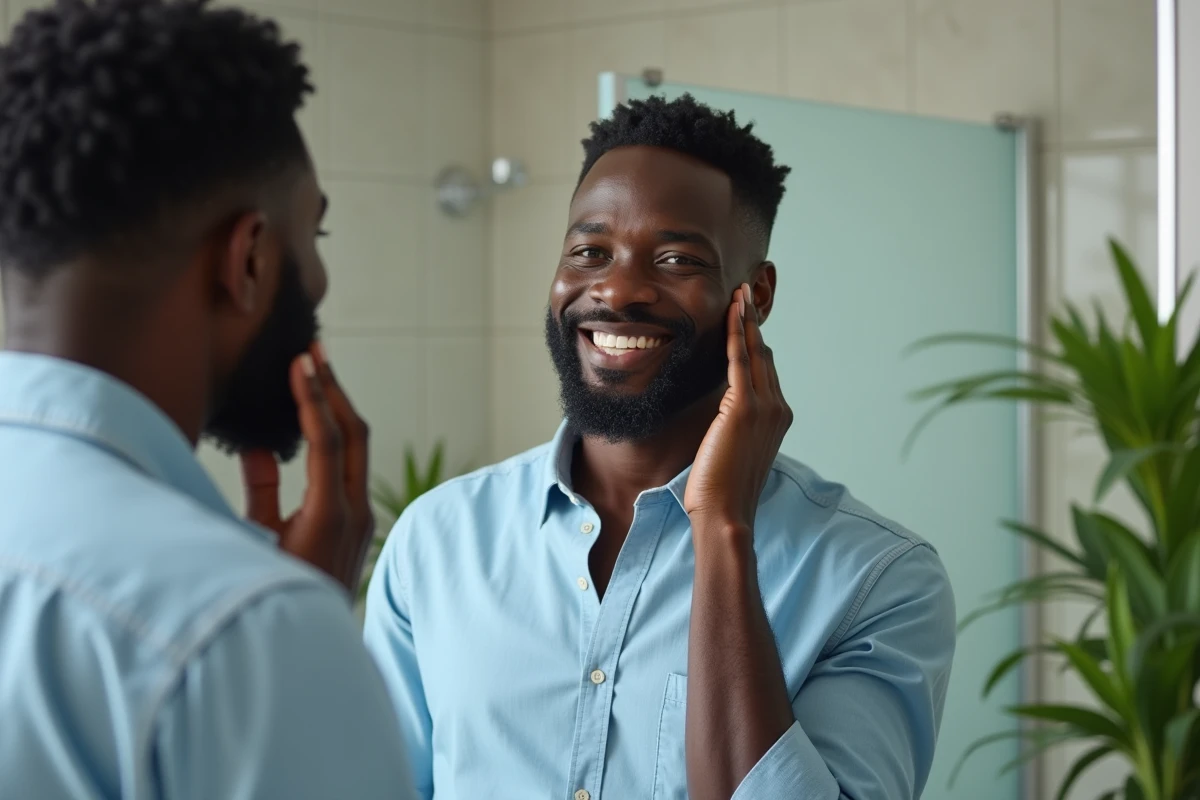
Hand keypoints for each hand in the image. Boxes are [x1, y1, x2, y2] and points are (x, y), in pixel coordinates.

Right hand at [241, 342, 374, 593]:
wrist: (311, 651)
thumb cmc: (273, 596)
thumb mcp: (257, 542)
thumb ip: (259, 491)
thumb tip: (258, 445)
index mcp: (327, 516)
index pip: (326, 441)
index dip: (313, 397)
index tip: (301, 360)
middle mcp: (354, 513)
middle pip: (354, 434)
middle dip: (334, 389)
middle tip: (315, 350)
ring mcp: (362, 519)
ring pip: (357, 448)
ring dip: (338, 407)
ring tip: (317, 373)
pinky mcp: (359, 525)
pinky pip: (351, 465)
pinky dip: (336, 434)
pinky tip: (318, 420)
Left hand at [684, 283, 792, 534]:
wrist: (727, 512)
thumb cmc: (723, 490)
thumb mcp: (734, 450)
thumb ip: (734, 426)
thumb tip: (721, 413)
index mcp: (777, 418)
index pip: (766, 369)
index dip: (756, 341)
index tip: (747, 319)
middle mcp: (777, 408)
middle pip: (765, 354)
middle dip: (754, 323)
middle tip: (745, 294)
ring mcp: (765, 407)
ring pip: (755, 352)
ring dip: (746, 320)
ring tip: (739, 295)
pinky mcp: (744, 408)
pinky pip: (739, 360)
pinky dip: (736, 334)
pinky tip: (732, 313)